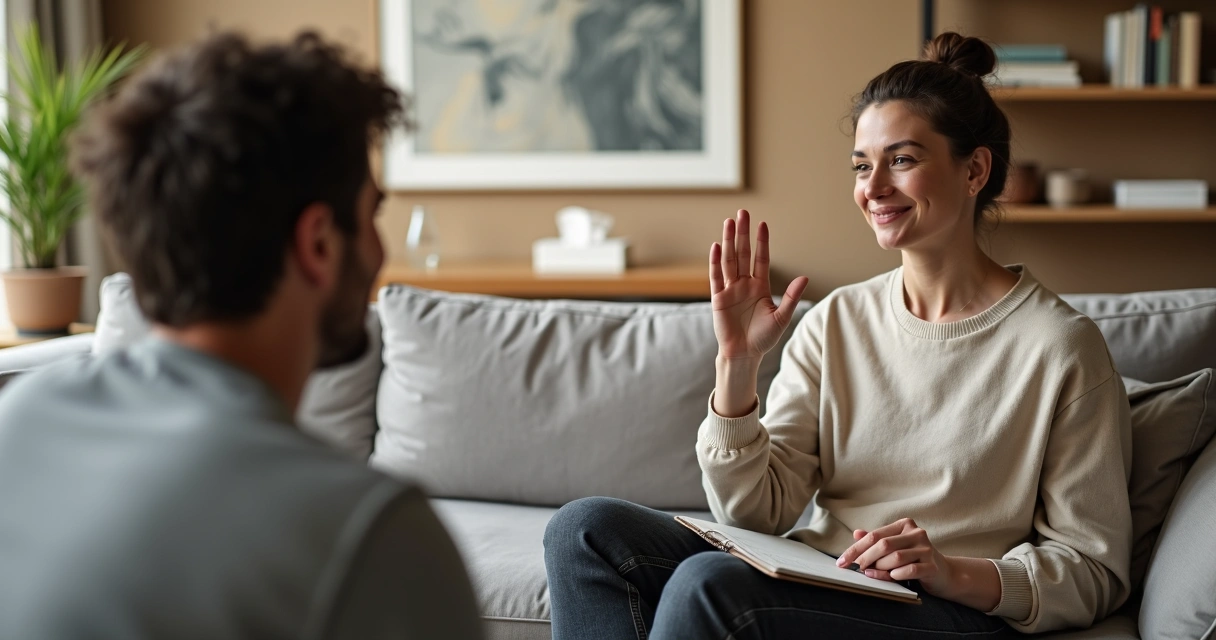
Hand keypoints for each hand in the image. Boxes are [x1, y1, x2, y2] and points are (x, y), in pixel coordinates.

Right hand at [710, 209, 808, 360]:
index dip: (762, 242)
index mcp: (760, 286)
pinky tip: (716, 246)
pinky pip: (716, 277)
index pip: (761, 258)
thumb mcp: (781, 317)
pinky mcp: (718, 298)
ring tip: (728, 222)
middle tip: (742, 212)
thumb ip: (791, 297)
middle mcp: (744, 284)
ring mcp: (730, 289)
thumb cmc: (763, 338)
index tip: (762, 224)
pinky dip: (715, 262)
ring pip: (729, 260)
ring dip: (728, 241)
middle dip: (742, 233)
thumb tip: (805, 277)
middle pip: (743, 253)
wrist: (744, 354)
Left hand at [834, 518, 953, 595]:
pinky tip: (892, 576)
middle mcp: (916, 533)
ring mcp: (926, 549)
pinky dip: (896, 574)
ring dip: (880, 568)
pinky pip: (909, 570)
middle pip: (883, 545)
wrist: (944, 573)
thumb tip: (856, 534)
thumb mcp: (895, 547)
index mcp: (904, 525)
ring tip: (873, 573)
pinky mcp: (932, 565)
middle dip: (865, 558)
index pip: (874, 535)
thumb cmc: (914, 559)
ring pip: (895, 557)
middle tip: (856, 569)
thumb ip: (877, 540)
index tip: (841, 561)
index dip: (855, 549)